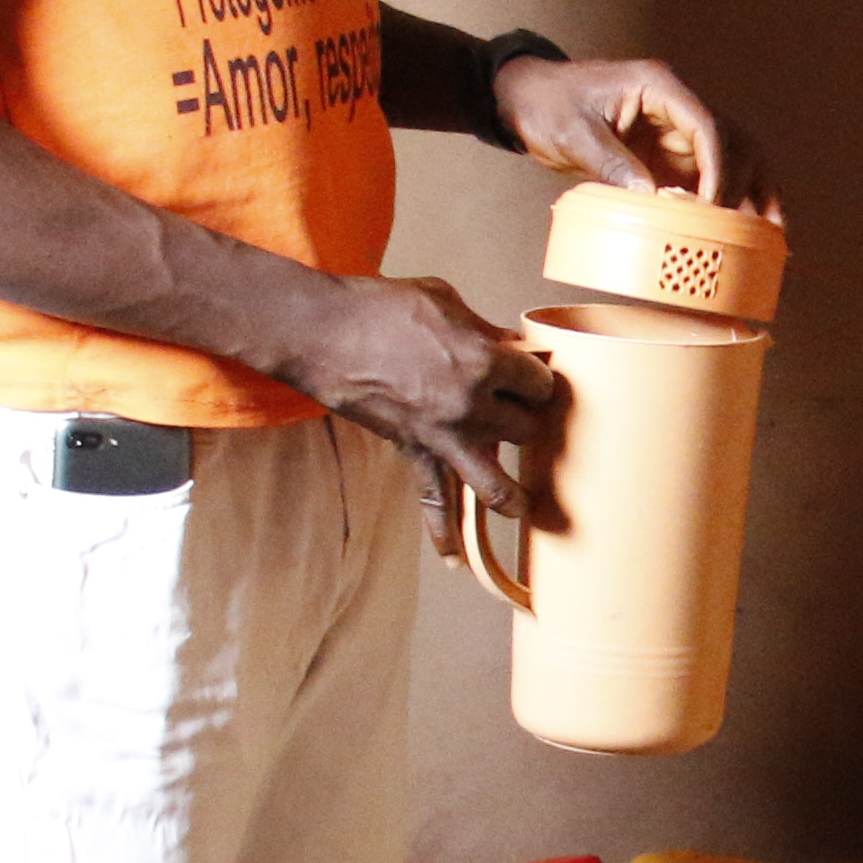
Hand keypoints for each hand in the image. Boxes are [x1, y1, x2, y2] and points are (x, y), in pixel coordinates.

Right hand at [268, 270, 560, 517]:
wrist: (322, 334)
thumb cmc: (380, 308)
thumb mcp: (445, 302)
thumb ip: (484, 331)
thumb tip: (510, 346)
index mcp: (486, 363)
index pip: (540, 384)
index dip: (539, 379)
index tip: (534, 378)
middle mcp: (472, 407)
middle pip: (527, 430)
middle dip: (528, 421)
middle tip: (525, 418)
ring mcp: (443, 437)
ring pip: (495, 486)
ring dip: (514, 498)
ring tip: (526, 505)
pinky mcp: (413, 451)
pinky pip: (432, 501)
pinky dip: (442, 534)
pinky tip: (454, 560)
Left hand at [495, 55, 776, 219]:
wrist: (525, 99)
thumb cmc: (546, 104)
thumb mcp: (574, 135)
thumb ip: (612, 163)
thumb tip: (652, 198)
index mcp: (659, 86)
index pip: (707, 124)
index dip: (719, 167)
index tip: (715, 206)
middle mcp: (678, 104)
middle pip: (733, 140)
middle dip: (748, 182)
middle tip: (752, 226)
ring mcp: (676, 129)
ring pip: (731, 158)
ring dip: (751, 192)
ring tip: (770, 234)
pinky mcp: (667, 153)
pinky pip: (707, 175)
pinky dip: (727, 201)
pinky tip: (742, 231)